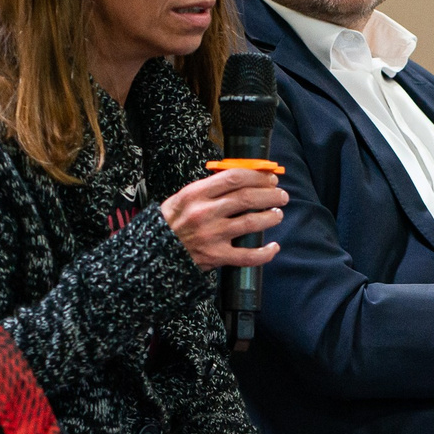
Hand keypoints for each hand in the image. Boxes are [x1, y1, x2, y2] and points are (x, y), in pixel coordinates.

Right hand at [160, 169, 284, 269]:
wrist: (152, 253)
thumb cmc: (171, 223)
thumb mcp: (183, 198)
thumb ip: (209, 189)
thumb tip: (243, 179)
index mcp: (195, 194)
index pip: (234, 177)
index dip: (257, 176)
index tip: (269, 178)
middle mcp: (205, 213)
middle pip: (247, 198)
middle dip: (270, 195)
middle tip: (281, 196)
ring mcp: (212, 236)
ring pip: (251, 222)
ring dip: (271, 217)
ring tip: (277, 214)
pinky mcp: (216, 257)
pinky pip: (247, 256)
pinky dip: (265, 252)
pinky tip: (273, 247)